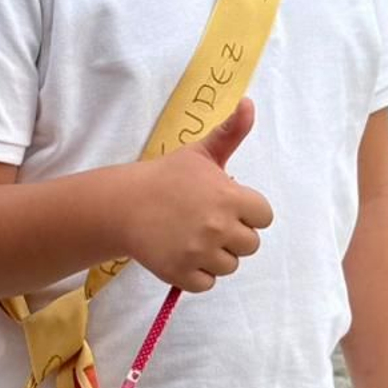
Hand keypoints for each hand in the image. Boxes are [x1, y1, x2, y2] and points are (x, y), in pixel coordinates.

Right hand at [127, 98, 273, 293]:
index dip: (248, 213)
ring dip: (215, 257)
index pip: (263, 217)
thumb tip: (250, 103)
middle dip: (233, 236)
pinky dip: (196, 274)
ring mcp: (199, 253)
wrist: (124, 204)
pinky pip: (206, 283)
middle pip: (249, 245)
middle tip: (207, 224)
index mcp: (230, 197)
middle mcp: (218, 227)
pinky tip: (183, 255)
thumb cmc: (167, 177)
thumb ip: (231, 132)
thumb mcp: (201, 152)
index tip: (227, 207)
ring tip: (193, 239)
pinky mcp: (180, 273)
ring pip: (229, 266)